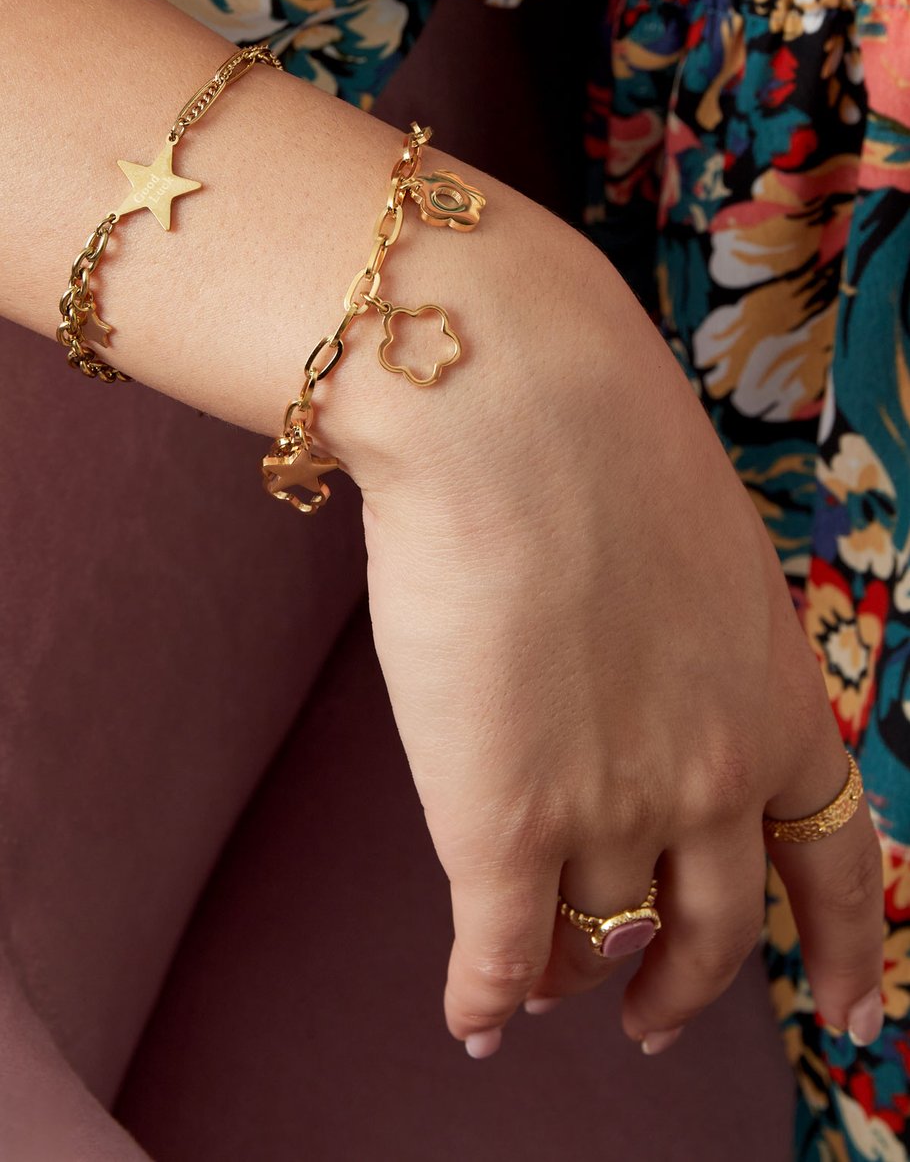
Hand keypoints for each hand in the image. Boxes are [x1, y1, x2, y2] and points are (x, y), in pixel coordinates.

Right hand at [342, 163, 883, 1056]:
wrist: (515, 412)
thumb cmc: (602, 447)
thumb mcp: (705, 556)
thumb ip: (696, 645)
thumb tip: (649, 675)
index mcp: (774, 700)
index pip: (836, 861)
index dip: (842, 947)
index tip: (847, 1007)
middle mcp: (710, 775)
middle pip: (712, 931)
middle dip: (685, 987)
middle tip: (655, 1019)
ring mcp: (608, 806)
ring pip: (597, 940)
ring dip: (572, 974)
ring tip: (546, 985)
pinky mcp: (498, 821)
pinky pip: (500, 951)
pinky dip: (485, 997)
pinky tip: (473, 1021)